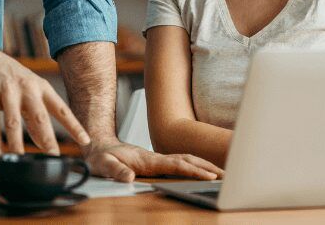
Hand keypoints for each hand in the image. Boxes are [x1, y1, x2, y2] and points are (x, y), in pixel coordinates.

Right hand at [0, 48, 90, 156]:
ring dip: (16, 143)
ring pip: (14, 121)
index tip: (86, 141)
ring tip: (19, 159)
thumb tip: (45, 144)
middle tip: (53, 157)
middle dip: (48, 138)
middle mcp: (28, 88)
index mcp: (42, 88)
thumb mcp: (29, 95)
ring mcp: (8, 89)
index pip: (62, 110)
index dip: (74, 126)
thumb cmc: (11, 82)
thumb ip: (35, 119)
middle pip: (40, 116)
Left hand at [82, 137, 224, 182]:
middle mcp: (157, 158)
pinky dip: (195, 166)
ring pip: (186, 160)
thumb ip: (116, 171)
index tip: (209, 176)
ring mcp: (158, 160)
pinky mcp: (157, 163)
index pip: (176, 165)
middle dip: (207, 166)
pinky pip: (181, 164)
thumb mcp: (103, 164)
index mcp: (148, 160)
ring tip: (220, 174)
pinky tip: (201, 172)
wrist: (98, 146)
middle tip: (226, 175)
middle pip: (188, 160)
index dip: (194, 170)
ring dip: (204, 165)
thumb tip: (130, 178)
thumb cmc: (101, 156)